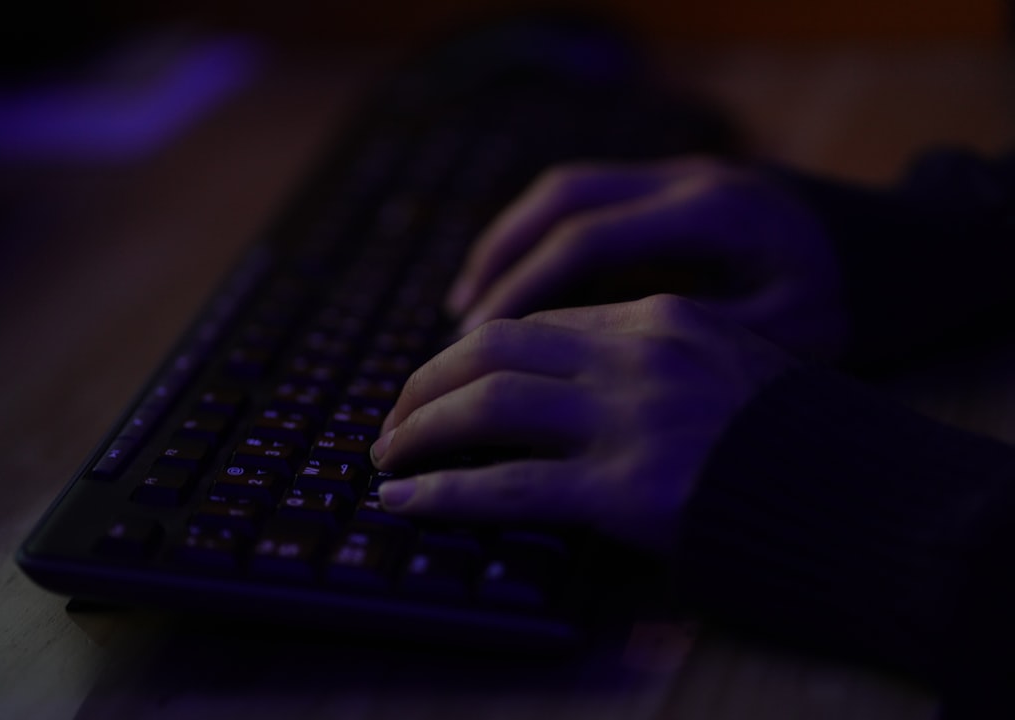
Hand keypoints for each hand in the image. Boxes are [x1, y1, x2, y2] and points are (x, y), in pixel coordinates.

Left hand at [370, 295, 792, 552]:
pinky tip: (407, 501)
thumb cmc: (792, 438)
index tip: (443, 383)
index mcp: (659, 317)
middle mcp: (638, 354)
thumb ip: (647, 358)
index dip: (471, 355)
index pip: (535, 324)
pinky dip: (446, 492)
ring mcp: (632, 419)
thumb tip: (561, 383)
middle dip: (427, 382)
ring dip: (421, 430)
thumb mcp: (721, 364)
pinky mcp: (630, 489)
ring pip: (489, 405)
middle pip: (494, 349)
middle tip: (395, 418)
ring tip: (387, 456)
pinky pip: (510, 485)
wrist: (864, 497)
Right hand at [446, 157, 848, 361]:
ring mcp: (680, 174)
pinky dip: (543, 241)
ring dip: (510, 245)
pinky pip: (590, 201)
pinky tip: (524, 288)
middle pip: (561, 201)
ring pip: (567, 192)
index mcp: (713, 216)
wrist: (900, 249)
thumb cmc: (852, 305)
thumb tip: (597, 390)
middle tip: (454, 330)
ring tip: (467, 310)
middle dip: (496, 263)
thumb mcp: (789, 342)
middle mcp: (687, 180)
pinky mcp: (677, 188)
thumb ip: (697, 352)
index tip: (476, 346)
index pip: (586, 242)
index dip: (521, 291)